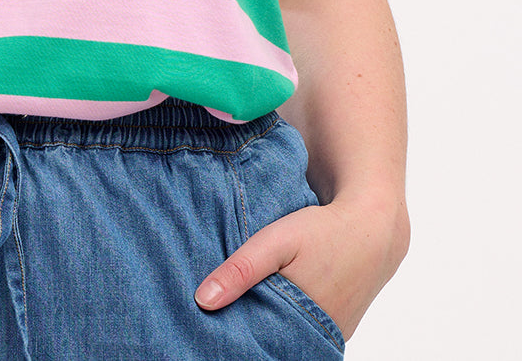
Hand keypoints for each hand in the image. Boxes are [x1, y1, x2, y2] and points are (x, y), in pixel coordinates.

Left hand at [193, 197, 409, 341]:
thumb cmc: (323, 232)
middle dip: (250, 332)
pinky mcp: (337, 327)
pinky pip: (305, 332)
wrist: (374, 229)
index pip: (258, 346)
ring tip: (246, 310)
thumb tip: (203, 301)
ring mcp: (330, 335)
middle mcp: (318, 338)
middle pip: (272, 344)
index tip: (212, 329)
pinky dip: (288, 321)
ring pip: (289, 338)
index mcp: (301, 324)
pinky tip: (272, 306)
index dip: (235, 337)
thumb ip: (241, 270)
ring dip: (270, 326)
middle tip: (224, 319)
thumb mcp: (276, 242)